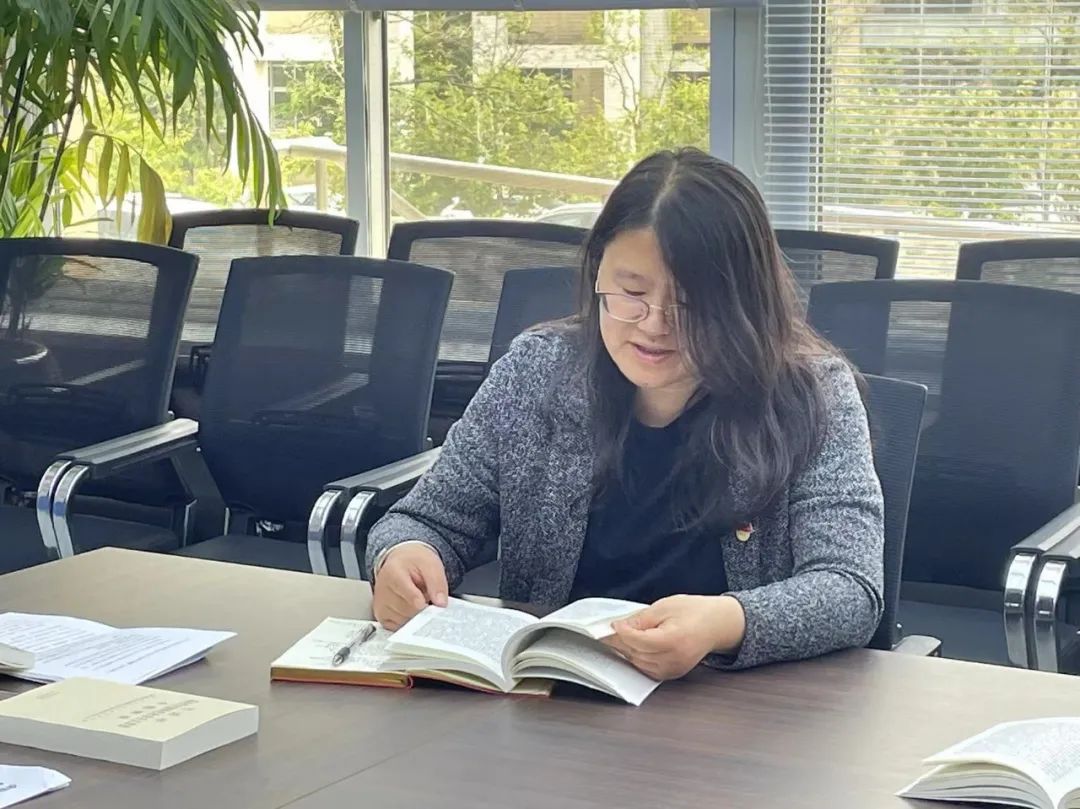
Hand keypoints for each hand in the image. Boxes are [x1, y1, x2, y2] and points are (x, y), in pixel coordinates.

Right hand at [372, 543, 448, 629]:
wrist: (401, 562)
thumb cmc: (415, 563)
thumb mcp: (431, 564)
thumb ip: (437, 582)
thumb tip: (441, 603)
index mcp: (393, 572)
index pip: (409, 595)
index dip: (422, 601)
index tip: (430, 603)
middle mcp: (382, 590)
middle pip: (408, 611)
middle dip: (422, 608)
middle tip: (426, 597)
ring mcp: (380, 604)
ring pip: (404, 621)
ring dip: (416, 615)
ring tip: (417, 600)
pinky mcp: (381, 616)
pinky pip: (399, 627)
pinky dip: (409, 621)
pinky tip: (410, 609)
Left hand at [603, 595, 745, 680]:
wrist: (717, 625)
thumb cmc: (694, 612)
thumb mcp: (665, 606)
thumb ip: (641, 619)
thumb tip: (619, 626)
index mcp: (673, 640)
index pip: (637, 640)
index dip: (620, 632)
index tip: (611, 625)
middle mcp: (674, 659)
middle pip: (635, 654)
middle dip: (620, 642)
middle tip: (610, 631)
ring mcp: (674, 669)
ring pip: (638, 664)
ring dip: (627, 651)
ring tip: (622, 637)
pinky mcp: (673, 674)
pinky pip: (647, 670)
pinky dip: (637, 659)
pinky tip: (634, 647)